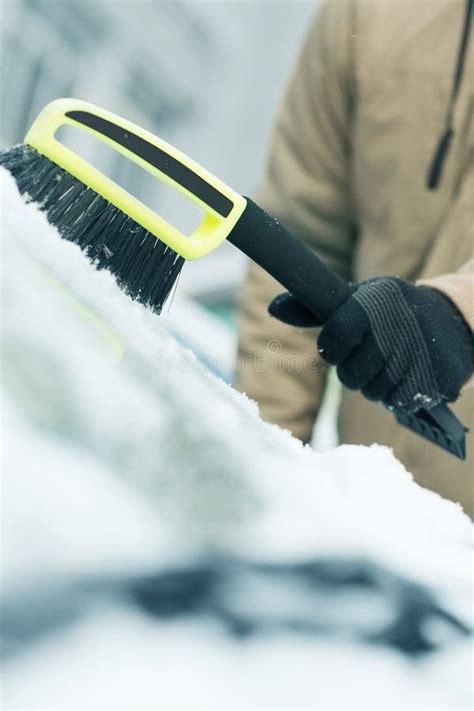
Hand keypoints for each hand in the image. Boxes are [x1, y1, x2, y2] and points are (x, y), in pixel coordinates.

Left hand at [269, 277, 472, 412]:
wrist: (450, 317)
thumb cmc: (390, 310)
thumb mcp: (355, 299)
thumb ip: (313, 309)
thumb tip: (273, 307)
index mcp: (373, 303)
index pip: (335, 339)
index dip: (332, 348)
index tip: (338, 345)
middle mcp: (396, 328)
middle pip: (352, 376)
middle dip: (353, 372)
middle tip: (366, 357)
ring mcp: (419, 356)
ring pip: (374, 392)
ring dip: (375, 385)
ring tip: (388, 364)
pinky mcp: (437, 378)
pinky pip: (399, 402)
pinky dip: (397, 395)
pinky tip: (404, 376)